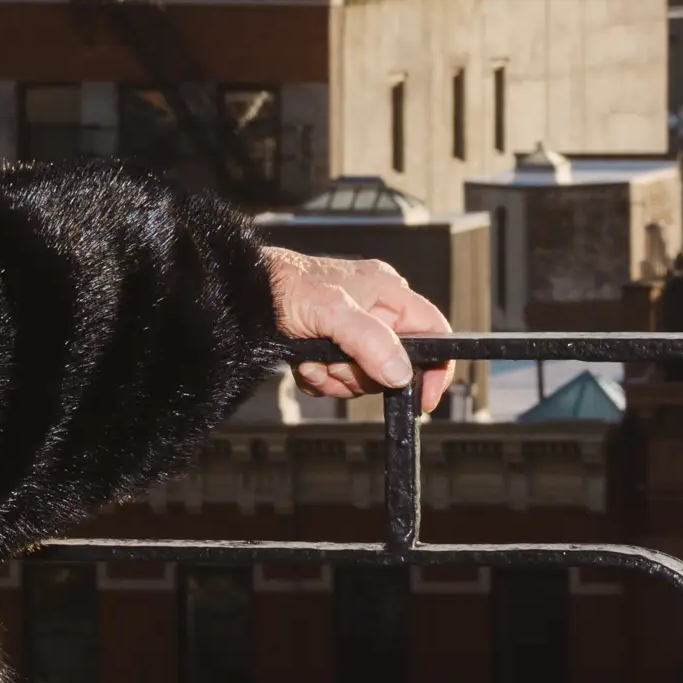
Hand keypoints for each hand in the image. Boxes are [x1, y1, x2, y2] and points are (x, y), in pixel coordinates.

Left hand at [262, 245, 454, 413]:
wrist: (246, 297)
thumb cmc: (287, 286)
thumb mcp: (334, 311)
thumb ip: (372, 340)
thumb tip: (401, 372)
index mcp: (390, 292)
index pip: (435, 331)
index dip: (436, 366)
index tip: (423, 397)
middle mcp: (376, 312)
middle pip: (395, 365)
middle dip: (363, 374)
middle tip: (338, 362)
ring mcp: (354, 333)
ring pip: (365, 378)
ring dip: (337, 378)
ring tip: (314, 360)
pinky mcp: (332, 349)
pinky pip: (340, 381)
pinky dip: (321, 380)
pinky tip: (305, 365)